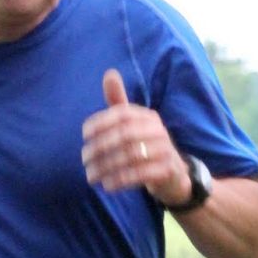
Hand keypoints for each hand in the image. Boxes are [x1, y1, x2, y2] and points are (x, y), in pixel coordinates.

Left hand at [81, 69, 191, 203]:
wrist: (173, 174)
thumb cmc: (146, 145)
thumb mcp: (133, 123)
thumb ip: (119, 102)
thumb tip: (109, 72)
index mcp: (147, 116)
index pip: (122, 114)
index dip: (101, 122)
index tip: (84, 135)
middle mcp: (158, 130)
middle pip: (125, 135)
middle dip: (100, 148)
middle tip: (84, 159)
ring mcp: (165, 150)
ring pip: (131, 156)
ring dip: (107, 167)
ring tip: (90, 176)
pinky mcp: (167, 170)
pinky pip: (140, 175)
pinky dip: (121, 180)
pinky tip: (107, 185)